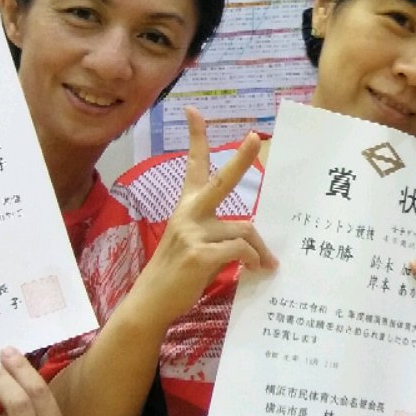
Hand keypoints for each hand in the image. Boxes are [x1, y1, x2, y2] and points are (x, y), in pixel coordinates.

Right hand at [132, 108, 276, 330]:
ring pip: (244, 229)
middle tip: (254, 138)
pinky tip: (255, 270)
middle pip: (220, 181)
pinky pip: (241, 250)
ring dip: (260, 249)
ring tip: (265, 265)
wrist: (150, 303)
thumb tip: (253, 243)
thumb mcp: (195, 246)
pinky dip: (253, 260)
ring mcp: (193, 233)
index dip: (196, 138)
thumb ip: (219, 235)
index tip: (193, 111)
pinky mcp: (200, 255)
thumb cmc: (176, 275)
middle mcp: (189, 214)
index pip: (193, 166)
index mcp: (186, 208)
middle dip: (240, 158)